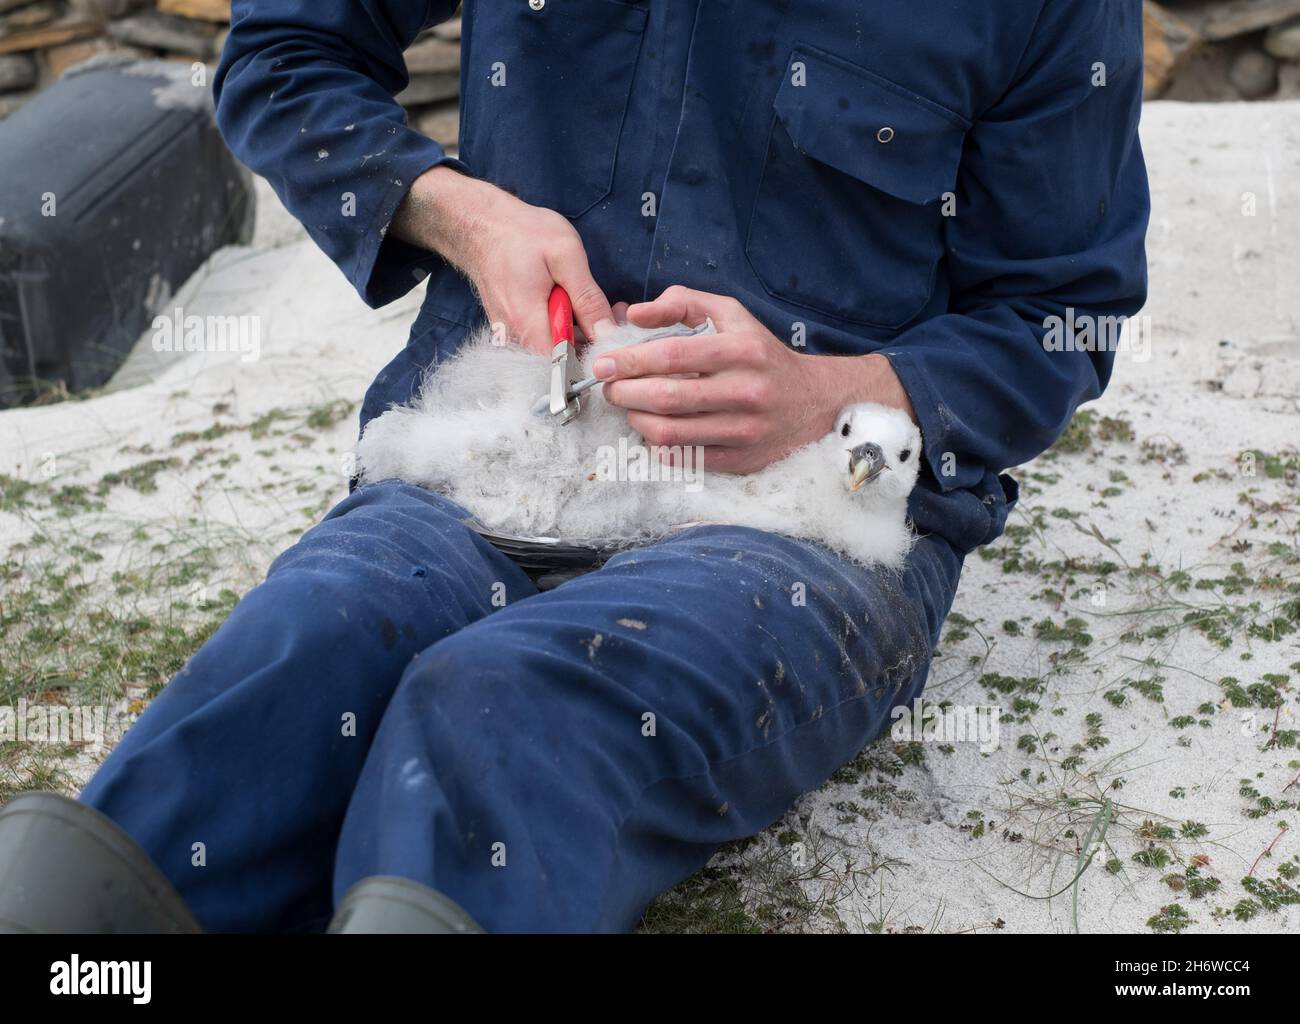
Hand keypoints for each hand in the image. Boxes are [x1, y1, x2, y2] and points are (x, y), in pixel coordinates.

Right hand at [392, 166, 613, 353]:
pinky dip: (566, 326)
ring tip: (593, 300)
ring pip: (556, 350)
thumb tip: (607, 334)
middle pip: (564, 361)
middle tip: (615, 311)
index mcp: (528, 326)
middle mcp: (515, 340)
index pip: (566, 367)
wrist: (481, 225)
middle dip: (594, 341)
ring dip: (582, 332)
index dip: (596, 356)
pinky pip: (545, 339)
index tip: (615, 333)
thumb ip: (587, 298)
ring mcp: (512, 337)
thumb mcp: (565, 255)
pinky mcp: (513, 331)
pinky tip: (574, 302)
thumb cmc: (521, 234)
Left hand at [597, 286, 916, 473]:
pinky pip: (686, 459)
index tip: (605, 364)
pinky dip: (659, 447)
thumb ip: (682, 303)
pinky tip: (653, 431)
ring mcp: (746, 431)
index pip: (672, 355)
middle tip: (610, 388)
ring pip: (670, 433)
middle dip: (625, 393)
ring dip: (636, 421)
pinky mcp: (743, 460)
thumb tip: (634, 314)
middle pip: (666, 397)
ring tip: (628, 408)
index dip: (630, 361)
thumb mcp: (731, 315)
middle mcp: (747, 391)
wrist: (816, 401)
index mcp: (743, 350)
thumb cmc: (763, 354)